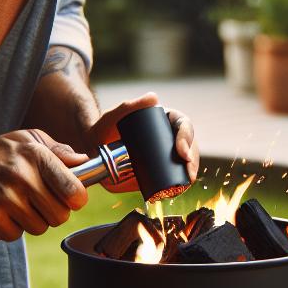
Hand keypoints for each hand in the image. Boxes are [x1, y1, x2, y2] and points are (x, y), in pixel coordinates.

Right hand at [0, 129, 87, 241]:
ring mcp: (5, 199)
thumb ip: (58, 151)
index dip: (76, 198)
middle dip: (53, 212)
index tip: (70, 198)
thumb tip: (85, 163)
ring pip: (39, 227)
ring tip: (18, 205)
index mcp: (36, 156)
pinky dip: (11, 228)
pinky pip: (15, 235)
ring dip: (32, 221)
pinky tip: (2, 213)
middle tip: (39, 202)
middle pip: (60, 215)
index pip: (74, 189)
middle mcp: (22, 177)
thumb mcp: (27, 140)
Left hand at [85, 92, 199, 194]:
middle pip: (190, 146)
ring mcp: (165, 154)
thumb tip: (154, 98)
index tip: (182, 153)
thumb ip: (130, 104)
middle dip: (193, 160)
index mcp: (164, 120)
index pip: (183, 126)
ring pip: (186, 162)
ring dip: (190, 173)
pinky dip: (180, 184)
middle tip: (188, 173)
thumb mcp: (115, 115)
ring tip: (185, 183)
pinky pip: (175, 177)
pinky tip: (181, 189)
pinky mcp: (158, 170)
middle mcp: (168, 137)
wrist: (93, 149)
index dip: (187, 138)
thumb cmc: (105, 128)